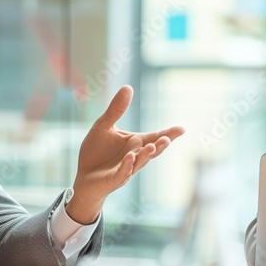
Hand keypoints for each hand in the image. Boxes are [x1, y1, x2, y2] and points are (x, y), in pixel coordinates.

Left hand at [68, 85, 183, 223]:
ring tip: (152, 146)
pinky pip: (123, 172)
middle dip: (160, 145)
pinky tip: (130, 157)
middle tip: (168, 139)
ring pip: (139, 162)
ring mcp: (126, 169)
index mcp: (135, 143)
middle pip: (152, 151)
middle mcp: (135, 156)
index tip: (182, 129)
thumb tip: (129, 87)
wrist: (83, 176)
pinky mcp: (114, 179)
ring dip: (146, 155)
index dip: (168, 134)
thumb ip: (116, 109)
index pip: (155, 137)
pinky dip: (127, 165)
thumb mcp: (103, 125)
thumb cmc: (96, 151)